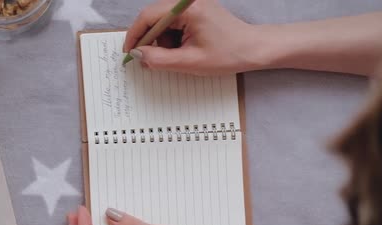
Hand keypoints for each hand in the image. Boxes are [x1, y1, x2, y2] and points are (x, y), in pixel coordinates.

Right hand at [123, 0, 268, 74]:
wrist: (253, 49)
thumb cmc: (228, 54)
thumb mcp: (189, 62)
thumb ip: (159, 59)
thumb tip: (137, 54)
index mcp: (187, 8)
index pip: (148, 16)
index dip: (135, 35)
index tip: (128, 53)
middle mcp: (187, 1)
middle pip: (153, 17)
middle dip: (149, 41)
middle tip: (148, 61)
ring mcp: (191, 4)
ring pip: (161, 22)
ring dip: (161, 42)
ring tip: (176, 57)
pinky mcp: (194, 10)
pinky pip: (173, 23)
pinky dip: (171, 39)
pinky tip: (182, 51)